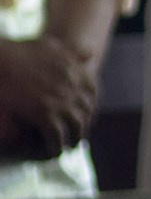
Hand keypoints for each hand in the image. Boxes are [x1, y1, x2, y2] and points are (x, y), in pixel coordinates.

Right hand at [0, 36, 97, 159]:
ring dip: (74, 139)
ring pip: (76, 127)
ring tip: (67, 147)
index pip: (93, 94)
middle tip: (76, 135)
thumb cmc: (20, 50)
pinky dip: (57, 146)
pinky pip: (57, 135)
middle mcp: (74, 87)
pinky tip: (54, 152)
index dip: (90, 107)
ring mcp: (61, 101)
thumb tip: (91, 54)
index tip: (85, 115)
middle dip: (83, 125)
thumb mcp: (52, 46)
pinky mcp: (45, 113)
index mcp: (77, 72)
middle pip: (87, 112)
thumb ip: (72, 51)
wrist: (1, 58)